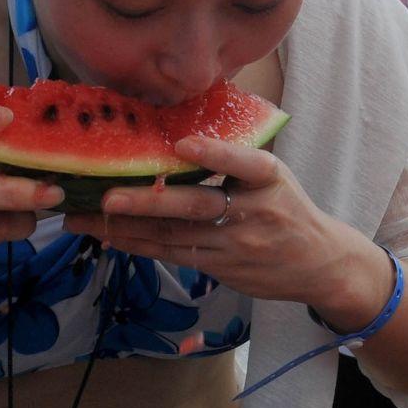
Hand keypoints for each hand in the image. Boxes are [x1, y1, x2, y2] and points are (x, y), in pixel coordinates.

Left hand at [77, 137, 380, 313]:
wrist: (320, 263)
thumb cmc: (288, 209)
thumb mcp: (274, 178)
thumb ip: (233, 162)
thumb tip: (175, 139)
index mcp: (269, 179)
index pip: (245, 164)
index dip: (215, 154)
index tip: (183, 144)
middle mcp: (254, 213)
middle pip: (197, 206)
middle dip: (149, 203)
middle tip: (108, 197)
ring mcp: (237, 245)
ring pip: (176, 235)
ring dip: (128, 227)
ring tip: (87, 218)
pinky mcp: (223, 268)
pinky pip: (176, 254)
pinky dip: (141, 245)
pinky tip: (112, 236)